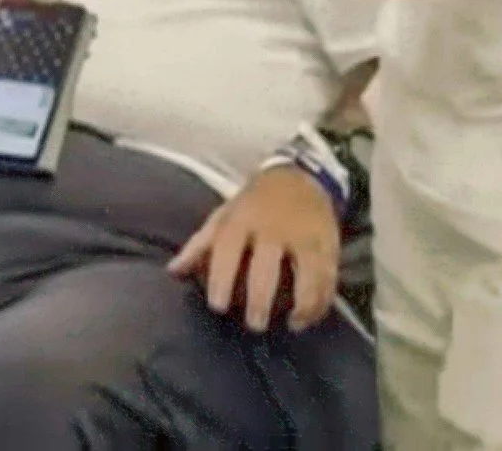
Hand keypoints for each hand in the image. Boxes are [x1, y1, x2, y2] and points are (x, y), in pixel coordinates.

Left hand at [168, 166, 341, 332]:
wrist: (299, 177)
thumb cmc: (253, 204)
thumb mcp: (224, 216)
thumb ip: (200, 246)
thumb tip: (173, 273)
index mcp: (242, 220)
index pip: (228, 250)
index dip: (221, 278)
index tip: (218, 306)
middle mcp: (273, 228)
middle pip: (267, 267)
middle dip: (260, 298)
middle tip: (255, 325)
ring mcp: (303, 236)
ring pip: (307, 273)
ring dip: (303, 303)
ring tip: (293, 324)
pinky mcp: (328, 244)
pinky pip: (329, 277)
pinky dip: (322, 300)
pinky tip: (310, 317)